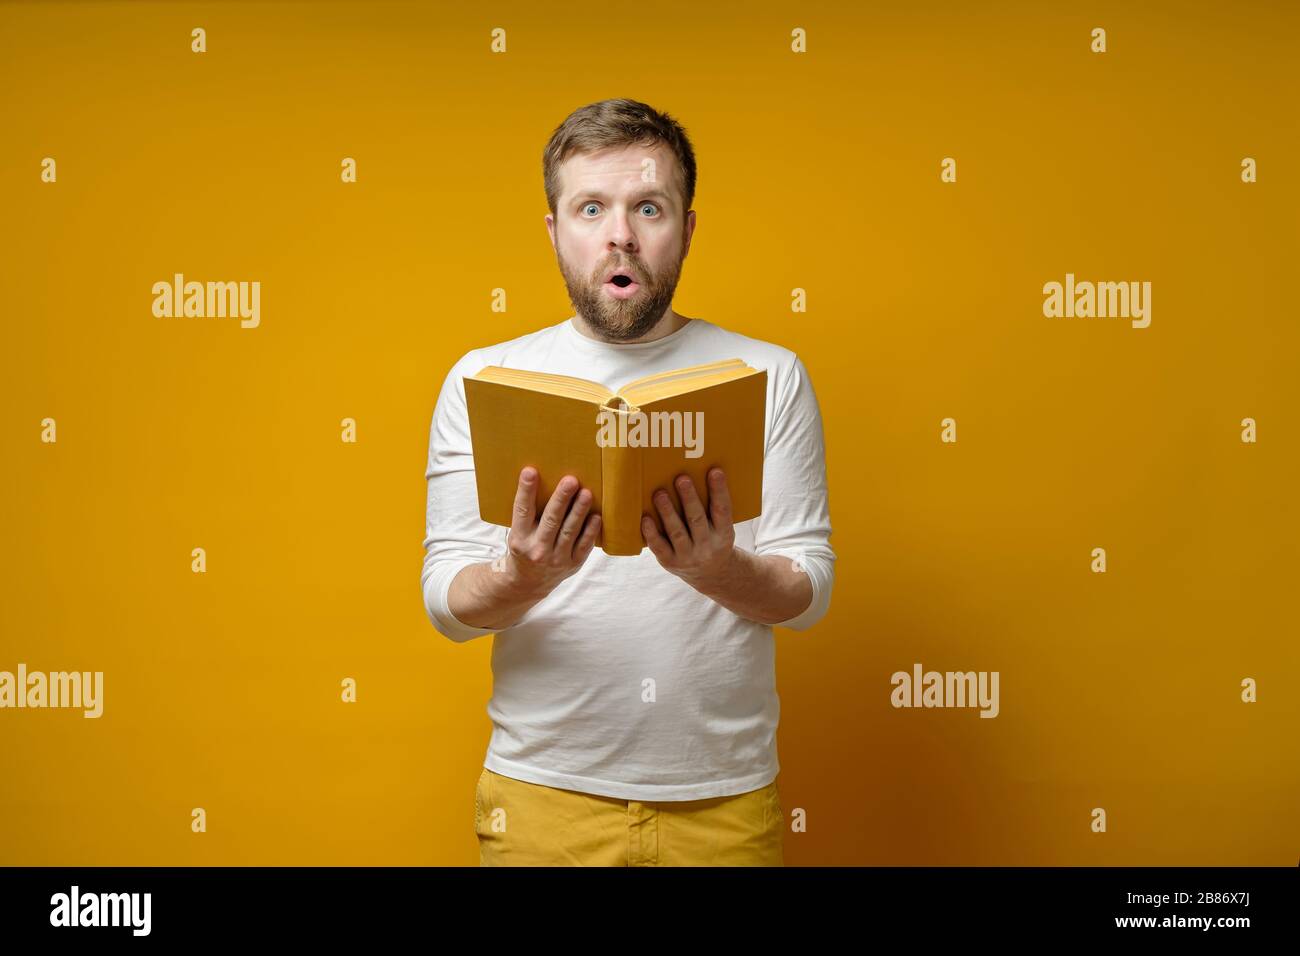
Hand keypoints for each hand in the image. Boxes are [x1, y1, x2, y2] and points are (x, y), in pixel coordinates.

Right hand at [503, 466, 599, 596]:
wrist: (528, 583)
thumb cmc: (525, 547)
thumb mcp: (518, 532)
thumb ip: (529, 513)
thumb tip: (544, 478)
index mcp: (520, 538)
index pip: (522, 511)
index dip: (526, 491)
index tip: (530, 472)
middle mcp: (537, 549)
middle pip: (551, 521)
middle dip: (561, 499)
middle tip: (570, 480)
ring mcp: (556, 559)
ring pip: (569, 532)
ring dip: (579, 511)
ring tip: (586, 493)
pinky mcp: (573, 564)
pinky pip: (584, 546)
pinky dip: (590, 531)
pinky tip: (596, 516)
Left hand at [642, 467, 736, 588]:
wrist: (710, 573)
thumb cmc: (712, 538)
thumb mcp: (721, 527)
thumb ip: (713, 506)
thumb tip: (698, 471)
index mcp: (724, 535)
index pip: (722, 510)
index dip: (719, 491)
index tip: (714, 471)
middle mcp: (707, 546)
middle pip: (697, 520)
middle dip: (689, 498)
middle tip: (681, 478)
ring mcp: (688, 556)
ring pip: (677, 532)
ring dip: (667, 512)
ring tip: (659, 493)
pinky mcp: (670, 562)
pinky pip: (659, 546)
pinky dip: (651, 532)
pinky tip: (645, 518)